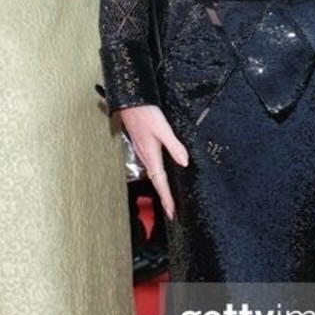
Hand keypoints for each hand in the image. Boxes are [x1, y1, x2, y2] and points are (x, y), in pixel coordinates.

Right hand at [118, 104, 189, 220]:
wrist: (129, 102)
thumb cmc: (144, 113)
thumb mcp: (163, 129)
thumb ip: (174, 146)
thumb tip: (185, 162)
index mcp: (151, 155)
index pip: (160, 182)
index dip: (167, 198)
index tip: (172, 212)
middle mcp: (145, 156)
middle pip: (156, 182)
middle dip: (164, 197)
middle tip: (171, 211)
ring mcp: (142, 151)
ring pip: (153, 175)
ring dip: (160, 187)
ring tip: (168, 198)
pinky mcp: (142, 145)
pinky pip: (151, 166)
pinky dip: (157, 176)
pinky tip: (160, 175)